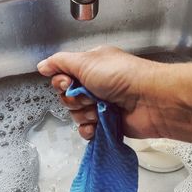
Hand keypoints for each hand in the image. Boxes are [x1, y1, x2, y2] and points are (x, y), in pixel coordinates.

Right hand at [37, 46, 163, 139]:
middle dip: (75, 99)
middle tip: (90, 96)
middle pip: (67, 97)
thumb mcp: (86, 61)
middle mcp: (94, 85)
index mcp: (90, 67)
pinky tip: (97, 126)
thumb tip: (42, 65)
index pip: (63, 77)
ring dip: (84, 114)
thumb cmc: (120, 76)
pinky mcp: (106, 124)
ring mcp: (101, 105)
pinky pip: (86, 130)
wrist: (149, 100)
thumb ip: (60, 62)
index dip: (61, 82)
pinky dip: (89, 130)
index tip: (67, 83)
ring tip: (100, 110)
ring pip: (76, 115)